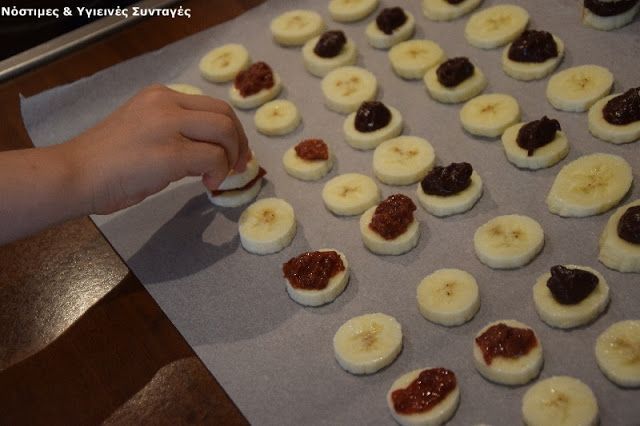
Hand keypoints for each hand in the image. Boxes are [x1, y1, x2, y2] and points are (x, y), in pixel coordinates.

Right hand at [65, 84, 249, 213]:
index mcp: (160, 96)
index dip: (230, 129)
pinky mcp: (171, 152)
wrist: (74, 174)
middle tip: (240, 165)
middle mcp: (166, 102)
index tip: (234, 151)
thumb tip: (208, 150)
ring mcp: (168, 125)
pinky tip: (208, 183)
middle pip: (225, 114)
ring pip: (225, 132)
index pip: (211, 105)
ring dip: (232, 157)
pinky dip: (219, 172)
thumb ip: (174, 131)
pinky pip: (214, 157)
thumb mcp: (144, 131)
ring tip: (221, 176)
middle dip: (240, 141)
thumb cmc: (104, 162)